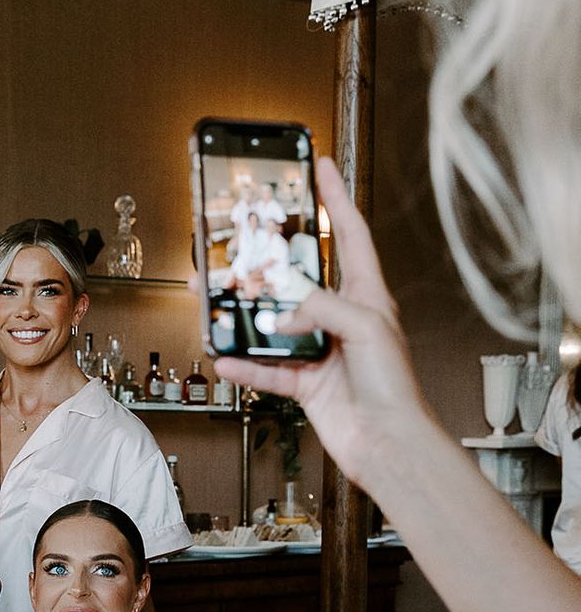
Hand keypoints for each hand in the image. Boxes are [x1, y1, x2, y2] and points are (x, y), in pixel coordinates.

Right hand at [215, 157, 429, 490]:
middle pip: (297, 280)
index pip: (349, 234)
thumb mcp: (366, 327)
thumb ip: (320, 308)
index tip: (321, 167)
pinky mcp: (305, 382)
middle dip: (267, 263)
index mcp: (366, 296)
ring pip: (273, 325)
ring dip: (244, 318)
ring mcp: (321, 350)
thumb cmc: (395, 387)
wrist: (388, 444)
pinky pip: (266, 369)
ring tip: (216, 303)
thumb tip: (281, 315)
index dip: (336, 198)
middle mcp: (341, 319)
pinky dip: (245, 366)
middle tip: (239, 245)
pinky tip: (226, 359)